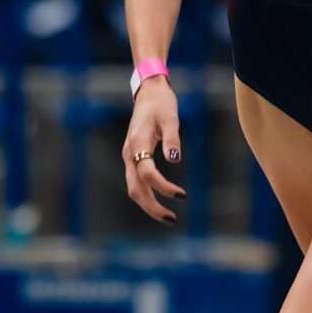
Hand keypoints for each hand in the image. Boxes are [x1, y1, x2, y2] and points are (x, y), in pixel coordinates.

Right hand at [122, 76, 183, 225]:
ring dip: (148, 204)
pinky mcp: (133, 157)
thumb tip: (175, 159)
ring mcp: (129, 156)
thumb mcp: (171, 117)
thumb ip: (173, 138)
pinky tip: (160, 201)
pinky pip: (137, 182)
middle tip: (172, 219)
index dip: (163, 187)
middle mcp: (129, 153)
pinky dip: (147, 195)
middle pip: (135, 188)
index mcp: (137, 143)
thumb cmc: (161, 103)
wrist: (149, 93)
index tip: (182, 195)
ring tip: (168, 216)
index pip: (148, 173)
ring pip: (133, 188)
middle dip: (152, 207)